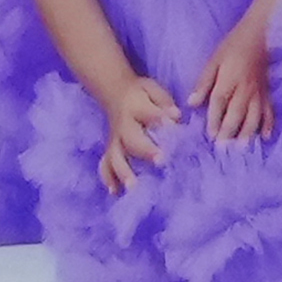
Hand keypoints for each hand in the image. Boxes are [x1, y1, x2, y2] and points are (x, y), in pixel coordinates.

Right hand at [100, 76, 182, 193]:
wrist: (113, 92)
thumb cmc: (140, 94)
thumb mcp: (152, 90)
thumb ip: (164, 102)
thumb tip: (176, 116)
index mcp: (136, 108)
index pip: (148, 113)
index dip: (159, 119)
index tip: (172, 126)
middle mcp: (123, 126)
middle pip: (132, 139)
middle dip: (145, 151)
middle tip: (159, 162)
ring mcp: (115, 139)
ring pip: (116, 156)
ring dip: (123, 172)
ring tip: (132, 187)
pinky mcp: (111, 149)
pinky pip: (106, 164)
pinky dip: (108, 178)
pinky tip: (115, 192)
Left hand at [189, 18, 274, 143]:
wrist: (260, 34)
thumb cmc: (233, 46)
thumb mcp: (214, 60)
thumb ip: (203, 82)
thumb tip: (191, 103)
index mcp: (229, 79)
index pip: (219, 102)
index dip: (214, 119)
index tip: (210, 135)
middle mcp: (245, 88)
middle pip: (237, 112)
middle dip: (230, 131)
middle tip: (223, 148)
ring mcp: (259, 92)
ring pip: (254, 115)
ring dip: (248, 132)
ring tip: (243, 148)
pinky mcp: (268, 92)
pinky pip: (270, 110)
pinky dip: (269, 124)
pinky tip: (266, 136)